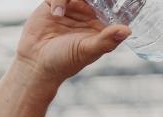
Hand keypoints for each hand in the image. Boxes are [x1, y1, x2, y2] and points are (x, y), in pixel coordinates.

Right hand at [16, 0, 130, 83]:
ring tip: (72, 5)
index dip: (117, 2)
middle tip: (89, 3)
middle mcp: (87, 13)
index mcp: (100, 24)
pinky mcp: (53, 3)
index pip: (114, 6)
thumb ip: (106, 40)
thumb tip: (127, 30)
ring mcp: (71, 7)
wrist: (35, 64)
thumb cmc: (64, 63)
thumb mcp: (87, 51)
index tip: (121, 1)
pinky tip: (56, 14)